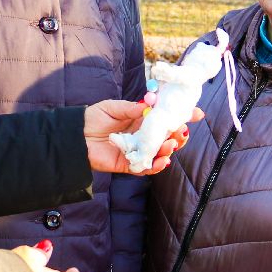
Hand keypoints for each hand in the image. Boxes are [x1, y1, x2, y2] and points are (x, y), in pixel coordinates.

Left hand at [84, 98, 203, 174]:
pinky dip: (156, 165)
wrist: (75, 136)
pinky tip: (163, 160)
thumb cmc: (94, 118)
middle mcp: (143, 136)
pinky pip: (146, 168)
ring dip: (169, 149)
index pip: (165, 118)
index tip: (196, 113)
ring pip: (160, 153)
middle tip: (183, 131)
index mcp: (142, 119)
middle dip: (179, 134)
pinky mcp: (129, 164)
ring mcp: (138, 150)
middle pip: (167, 137)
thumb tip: (150, 103)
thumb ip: (131, 107)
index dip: (181, 116)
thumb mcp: (113, 107)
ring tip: (172, 143)